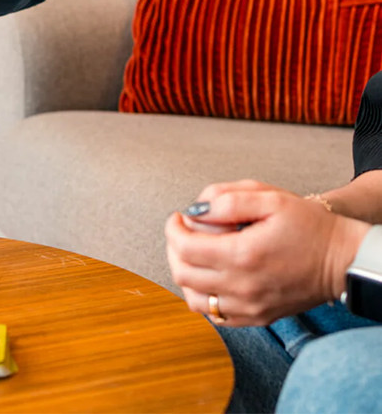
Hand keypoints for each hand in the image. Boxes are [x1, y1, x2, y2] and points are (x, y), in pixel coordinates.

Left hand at [165, 179, 370, 325]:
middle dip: (173, 248)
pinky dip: (202, 295)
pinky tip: (209, 275)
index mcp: (242, 255)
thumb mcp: (270, 198)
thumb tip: (195, 210)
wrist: (342, 260)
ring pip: (193, 299)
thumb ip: (228, 199)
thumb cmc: (308, 225)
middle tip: (182, 231)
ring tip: (193, 253)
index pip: (184, 247)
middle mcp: (243, 286)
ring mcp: (250, 307)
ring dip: (184, 273)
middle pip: (182, 273)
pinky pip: (215, 315)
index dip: (173, 228)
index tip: (178, 216)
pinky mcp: (258, 318)